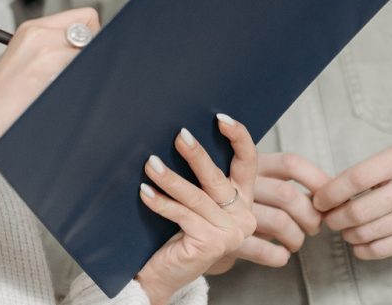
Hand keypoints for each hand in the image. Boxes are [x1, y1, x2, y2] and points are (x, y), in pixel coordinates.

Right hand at [0, 8, 99, 188]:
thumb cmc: (3, 109)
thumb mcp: (26, 65)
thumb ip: (56, 51)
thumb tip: (95, 51)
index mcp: (32, 29)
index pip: (86, 18)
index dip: (92, 40)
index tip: (82, 61)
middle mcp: (38, 32)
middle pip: (95, 31)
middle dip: (93, 55)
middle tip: (71, 79)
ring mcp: (43, 49)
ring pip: (93, 51)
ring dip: (87, 73)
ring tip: (61, 92)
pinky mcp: (46, 68)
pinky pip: (86, 69)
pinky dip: (82, 85)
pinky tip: (61, 99)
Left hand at [135, 116, 256, 304]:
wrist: (164, 273)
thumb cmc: (176, 232)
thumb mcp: (192, 202)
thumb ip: (197, 178)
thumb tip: (180, 135)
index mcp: (241, 201)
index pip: (247, 164)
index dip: (239, 138)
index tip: (221, 118)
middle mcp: (241, 216)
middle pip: (218, 178)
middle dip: (197, 155)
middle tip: (180, 135)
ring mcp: (229, 233)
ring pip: (197, 196)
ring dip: (171, 178)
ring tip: (151, 163)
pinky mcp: (212, 244)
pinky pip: (182, 215)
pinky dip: (161, 203)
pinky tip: (144, 191)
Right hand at [207, 152, 329, 273]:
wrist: (186, 233)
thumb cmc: (222, 206)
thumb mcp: (241, 182)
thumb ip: (272, 181)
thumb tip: (323, 191)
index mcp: (247, 166)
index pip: (290, 163)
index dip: (315, 178)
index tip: (327, 196)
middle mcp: (237, 185)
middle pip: (288, 195)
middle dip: (310, 215)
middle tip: (313, 226)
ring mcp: (229, 211)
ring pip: (280, 222)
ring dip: (296, 237)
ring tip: (293, 243)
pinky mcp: (225, 239)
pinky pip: (264, 250)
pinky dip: (277, 256)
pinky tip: (279, 255)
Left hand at [313, 145, 391, 259]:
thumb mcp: (386, 161)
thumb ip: (359, 175)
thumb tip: (322, 194)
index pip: (357, 178)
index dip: (332, 192)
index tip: (318, 201)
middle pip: (359, 210)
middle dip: (336, 218)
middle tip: (329, 220)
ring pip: (370, 231)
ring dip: (349, 234)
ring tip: (343, 231)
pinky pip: (386, 248)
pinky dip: (366, 250)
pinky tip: (358, 246)